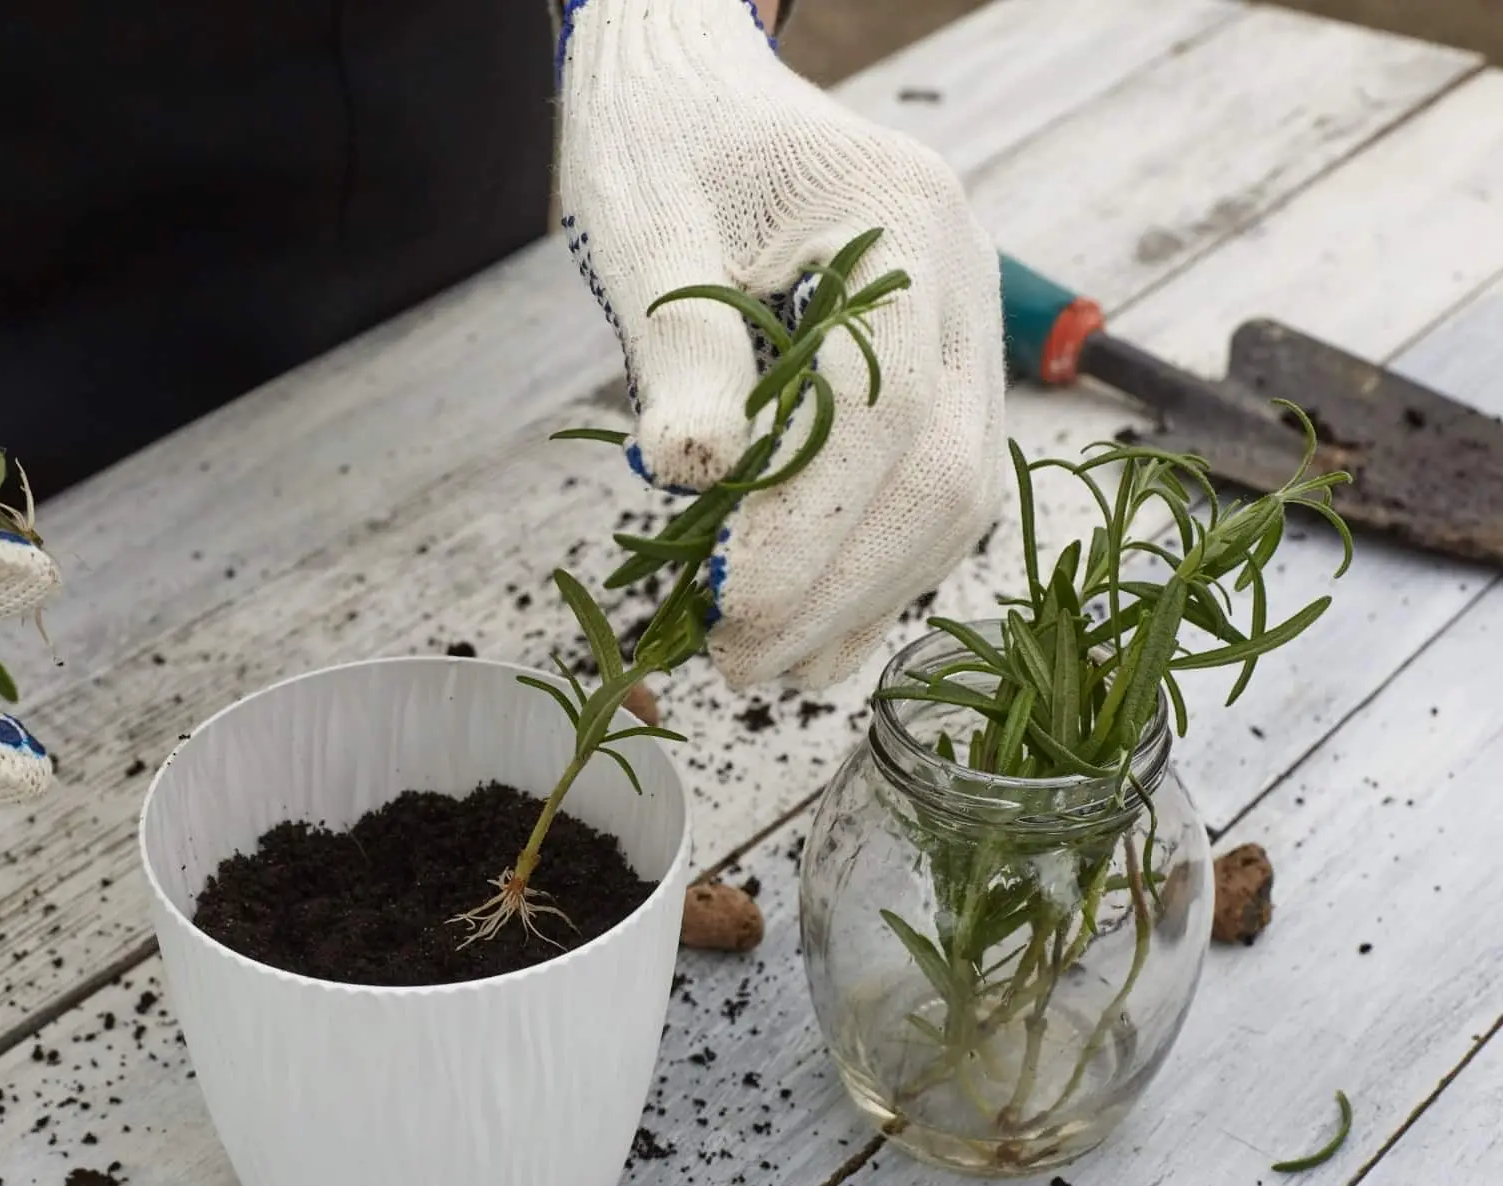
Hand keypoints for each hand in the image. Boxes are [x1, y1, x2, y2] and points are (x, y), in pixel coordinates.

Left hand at [557, 0, 1007, 688]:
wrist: (700, 94)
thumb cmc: (665, 145)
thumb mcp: (649, 226)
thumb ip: (681, 345)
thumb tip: (695, 474)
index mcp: (903, 222)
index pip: (883, 411)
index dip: (814, 529)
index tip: (732, 610)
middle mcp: (961, 280)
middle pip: (942, 473)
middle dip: (844, 588)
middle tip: (741, 663)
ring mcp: (963, 328)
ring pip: (956, 496)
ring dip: (867, 598)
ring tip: (771, 664)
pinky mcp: (939, 370)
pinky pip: (937, 488)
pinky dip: (881, 569)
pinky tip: (820, 628)